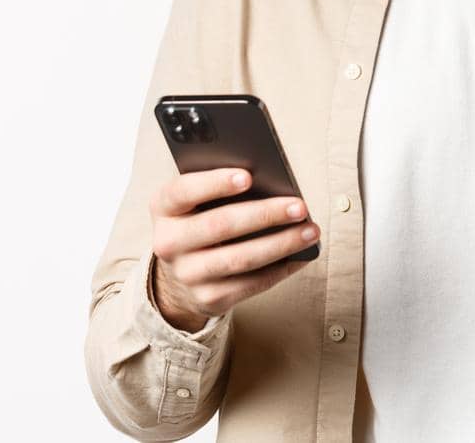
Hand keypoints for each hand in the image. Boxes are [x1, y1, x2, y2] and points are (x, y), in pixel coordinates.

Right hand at [147, 168, 318, 331]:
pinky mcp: (209, 299)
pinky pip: (251, 284)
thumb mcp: (195, 201)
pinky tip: (302, 255)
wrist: (180, 276)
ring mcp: (188, 275)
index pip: (183, 191)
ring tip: (311, 231)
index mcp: (164, 208)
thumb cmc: (199, 221)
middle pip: (220, 226)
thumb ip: (219, 188)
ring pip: (240, 259)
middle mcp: (169, 243)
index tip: (249, 176)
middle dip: (265, 214)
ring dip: (281, 244)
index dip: (214, 183)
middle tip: (300, 206)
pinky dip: (281, 268)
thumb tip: (271, 183)